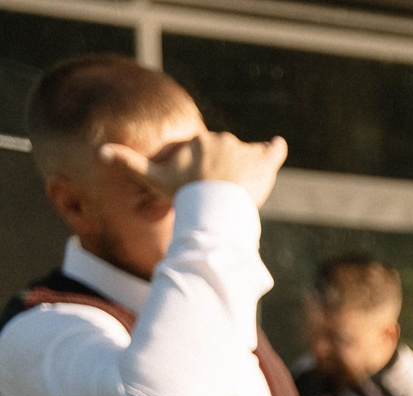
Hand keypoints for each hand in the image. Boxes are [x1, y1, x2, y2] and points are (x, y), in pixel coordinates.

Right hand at [98, 130, 287, 207]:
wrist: (213, 205)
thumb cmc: (183, 193)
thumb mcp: (153, 178)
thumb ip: (129, 163)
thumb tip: (99, 152)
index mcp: (199, 140)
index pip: (205, 153)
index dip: (203, 170)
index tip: (200, 186)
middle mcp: (222, 139)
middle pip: (226, 155)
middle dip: (224, 171)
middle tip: (220, 194)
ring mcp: (244, 149)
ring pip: (247, 157)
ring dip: (246, 169)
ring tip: (243, 189)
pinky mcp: (264, 161)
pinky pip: (273, 150)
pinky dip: (276, 148)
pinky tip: (278, 145)